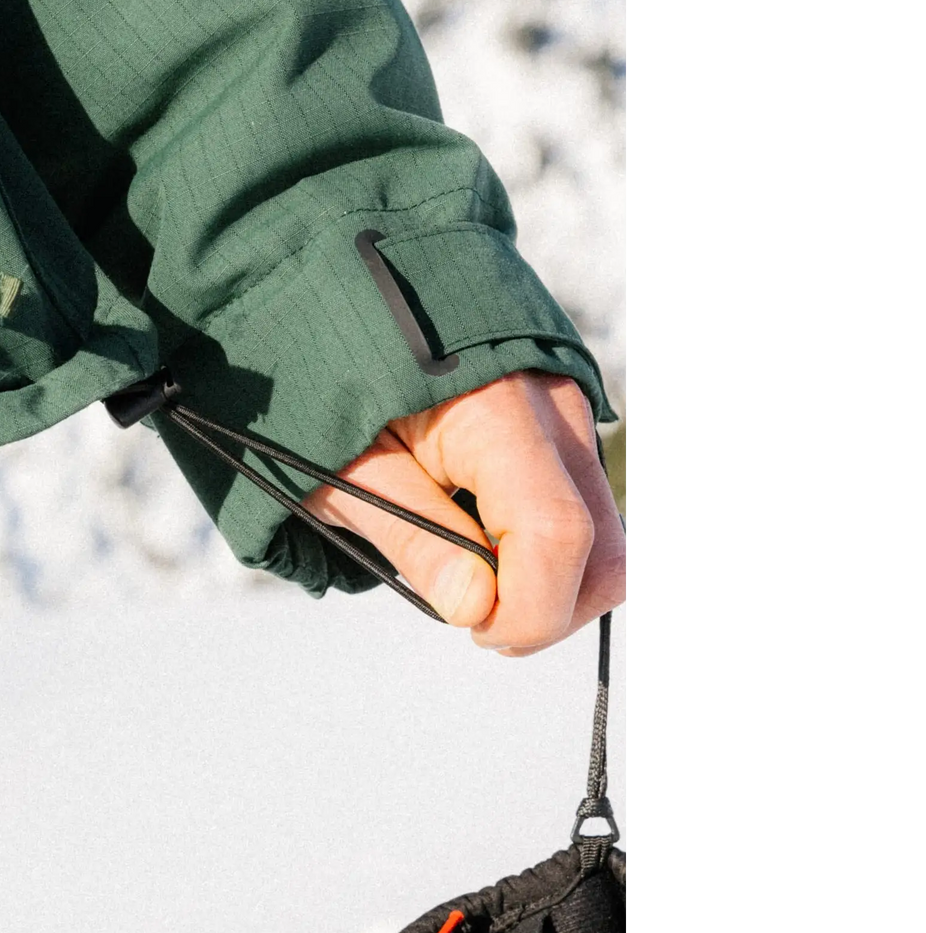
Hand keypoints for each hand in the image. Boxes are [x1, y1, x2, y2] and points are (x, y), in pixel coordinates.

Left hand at [302, 371, 627, 654]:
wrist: (339, 304)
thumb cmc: (330, 381)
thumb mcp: (345, 469)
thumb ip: (415, 539)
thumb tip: (476, 608)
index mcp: (494, 410)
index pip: (557, 533)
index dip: (530, 607)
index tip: (474, 628)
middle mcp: (552, 407)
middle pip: (602, 546)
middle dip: (547, 606)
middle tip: (472, 616)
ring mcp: (566, 414)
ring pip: (602, 534)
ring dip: (547, 580)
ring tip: (469, 578)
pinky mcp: (561, 427)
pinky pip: (580, 506)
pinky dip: (541, 545)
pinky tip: (482, 542)